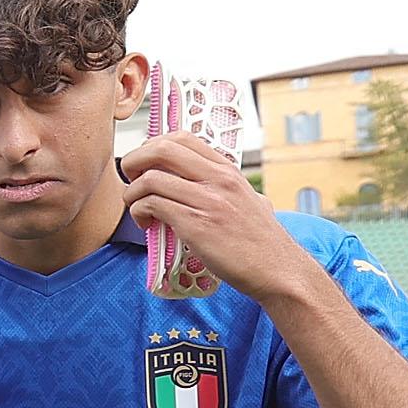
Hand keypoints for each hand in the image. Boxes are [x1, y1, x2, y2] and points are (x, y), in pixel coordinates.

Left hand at [122, 133, 314, 304]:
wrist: (276, 269)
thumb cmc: (259, 241)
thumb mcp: (250, 201)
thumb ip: (227, 188)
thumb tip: (205, 184)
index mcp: (228, 170)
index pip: (182, 137)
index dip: (153, 146)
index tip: (146, 166)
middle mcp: (218, 179)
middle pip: (161, 148)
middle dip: (134, 161)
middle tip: (131, 181)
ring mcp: (207, 200)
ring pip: (150, 179)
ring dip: (132, 194)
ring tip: (138, 210)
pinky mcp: (196, 224)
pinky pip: (152, 205)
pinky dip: (139, 212)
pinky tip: (146, 224)